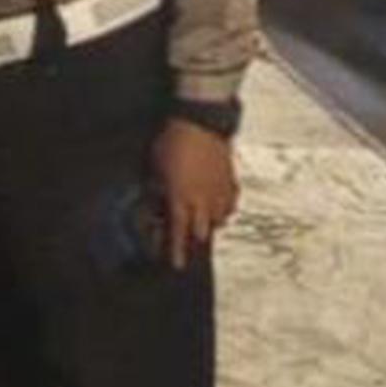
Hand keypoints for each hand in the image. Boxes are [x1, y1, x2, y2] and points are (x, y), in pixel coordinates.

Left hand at [152, 118, 237, 270]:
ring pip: (219, 220)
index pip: (178, 234)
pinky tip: (217, 206)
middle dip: (193, 240)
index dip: (176, 252)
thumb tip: (153, 207)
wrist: (200, 122)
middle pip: (202, 233)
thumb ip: (155, 192)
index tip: (176, 265)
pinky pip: (230, 204)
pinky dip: (223, 209)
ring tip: (200, 221)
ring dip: (208, 225)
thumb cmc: (172, 143)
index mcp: (180, 200)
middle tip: (185, 240)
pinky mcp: (231, 180)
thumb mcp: (153, 169)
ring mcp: (220, 192)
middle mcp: (203, 202)